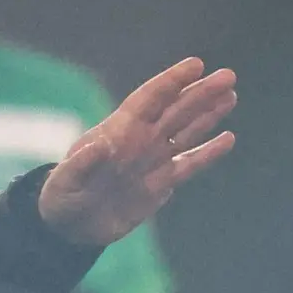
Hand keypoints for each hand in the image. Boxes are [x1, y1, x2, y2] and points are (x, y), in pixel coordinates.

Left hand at [39, 57, 235, 244]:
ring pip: (186, 132)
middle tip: (228, 76)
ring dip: (208, 115)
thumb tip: (101, 145)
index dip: (171, 82)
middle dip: (200, 93)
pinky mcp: (160, 184)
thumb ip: (81, 164)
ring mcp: (151, 161)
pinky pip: (189, 165)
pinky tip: (227, 139)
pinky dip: (208, 153)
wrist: (70, 227)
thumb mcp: (65, 181)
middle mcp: (138, 141)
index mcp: (116, 132)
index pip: (148, 100)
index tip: (195, 65)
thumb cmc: (61, 197)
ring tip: (230, 96)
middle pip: (174, 111)